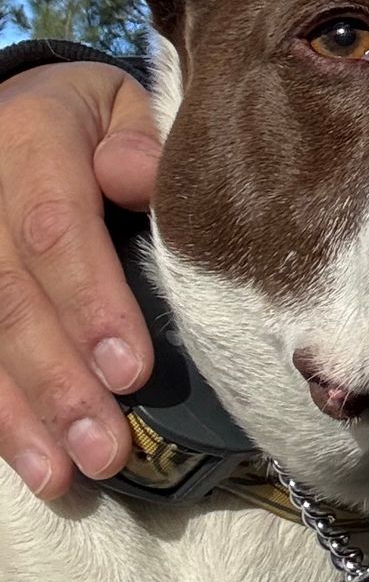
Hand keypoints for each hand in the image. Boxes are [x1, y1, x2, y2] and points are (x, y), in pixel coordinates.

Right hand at [0, 63, 159, 495]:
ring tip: (61, 476)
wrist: (16, 109)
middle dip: (57, 381)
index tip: (130, 371)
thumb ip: (141, 143)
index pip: (54, 229)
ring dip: (16, 413)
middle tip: (105, 449)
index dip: (89, 302)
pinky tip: (21, 458)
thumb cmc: (93, 120)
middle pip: (8, 298)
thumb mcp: (127, 105)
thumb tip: (137, 177)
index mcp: (29, 139)